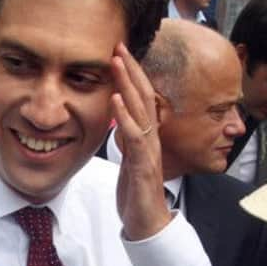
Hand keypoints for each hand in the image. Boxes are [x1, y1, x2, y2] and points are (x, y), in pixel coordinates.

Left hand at [111, 43, 170, 240]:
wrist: (147, 221)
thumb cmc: (137, 187)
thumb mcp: (129, 155)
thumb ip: (127, 134)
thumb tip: (119, 115)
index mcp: (146, 133)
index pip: (141, 96)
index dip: (132, 73)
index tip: (119, 51)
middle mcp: (151, 136)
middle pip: (144, 95)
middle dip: (131, 69)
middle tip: (119, 44)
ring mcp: (149, 150)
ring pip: (141, 110)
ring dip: (128, 84)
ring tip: (117, 62)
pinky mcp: (143, 165)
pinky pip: (135, 137)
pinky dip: (125, 116)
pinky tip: (115, 99)